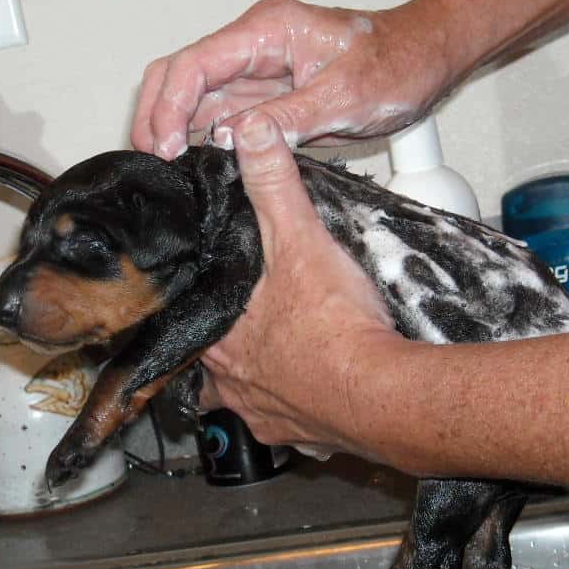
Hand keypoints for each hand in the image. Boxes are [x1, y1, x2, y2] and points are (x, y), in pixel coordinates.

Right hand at [131, 0, 450, 158]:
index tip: (163, 146)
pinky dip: (199, 137)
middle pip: (180, 74)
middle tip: (152, 161)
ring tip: (165, 169)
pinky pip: (219, 114)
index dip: (170, 106)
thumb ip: (287, 118)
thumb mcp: (345, 96)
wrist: (425, 61)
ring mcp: (257, 72)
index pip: (196, 64)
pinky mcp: (266, 96)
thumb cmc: (396, 66)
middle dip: (157, 114)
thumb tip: (230, 139)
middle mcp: (253, 47)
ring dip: (172, 128)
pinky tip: (192, 163)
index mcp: (267, 31)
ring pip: (194, 96)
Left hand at [198, 111, 403, 460]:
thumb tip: (248, 134)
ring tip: (276, 354)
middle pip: (212, 357)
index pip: (187, 313)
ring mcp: (258, 412)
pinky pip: (280, 422)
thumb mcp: (299, 240)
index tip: (208, 290)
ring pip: (241, 394)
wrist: (381, 394)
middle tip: (246, 320)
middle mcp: (228, 381)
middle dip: (226, 339)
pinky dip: (290, 407)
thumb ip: (273, 186)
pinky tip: (309, 391)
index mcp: (218, 334)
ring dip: (255, 375)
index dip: (198, 298)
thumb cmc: (334, 324)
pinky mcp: (293, 434)